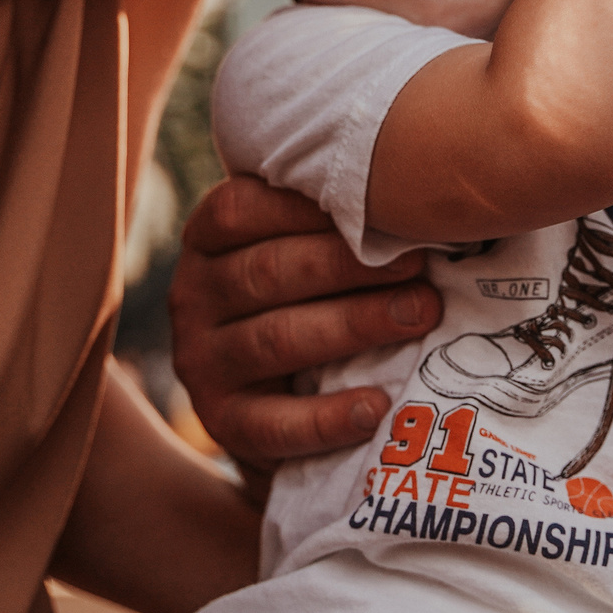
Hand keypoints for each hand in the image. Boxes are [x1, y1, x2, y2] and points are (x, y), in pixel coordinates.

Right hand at [169, 175, 437, 475]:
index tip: (381, 209)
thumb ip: (331, 219)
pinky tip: (379, 405)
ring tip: (419, 315)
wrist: (271, 401)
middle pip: (267, 272)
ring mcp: (201, 362)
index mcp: (207, 238)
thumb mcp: (299, 250)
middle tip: (419, 264)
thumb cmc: (304, 296)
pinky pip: (274, 423)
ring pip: (276, 339)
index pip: (242, 210)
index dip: (308, 208)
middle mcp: (192, 295)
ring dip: (354, 325)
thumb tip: (416, 190)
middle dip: (348, 266)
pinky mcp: (222, 422)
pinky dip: (328, 417)